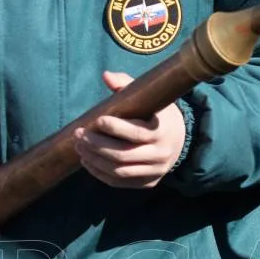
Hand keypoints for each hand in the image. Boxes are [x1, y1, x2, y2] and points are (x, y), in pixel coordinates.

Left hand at [73, 71, 186, 187]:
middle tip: (79, 134)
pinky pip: (119, 182)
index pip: (136, 133)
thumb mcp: (150, 99)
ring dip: (94, 160)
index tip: (97, 120)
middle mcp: (161, 154)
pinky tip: (87, 161)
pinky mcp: (148, 182)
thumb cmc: (159, 114)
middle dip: (97, 145)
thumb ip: (127, 85)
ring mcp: (155, 170)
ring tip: (79, 147)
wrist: (180, 139)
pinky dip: (100, 173)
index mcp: (163, 131)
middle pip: (123, 155)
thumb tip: (106, 76)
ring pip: (119, 171)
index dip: (115, 128)